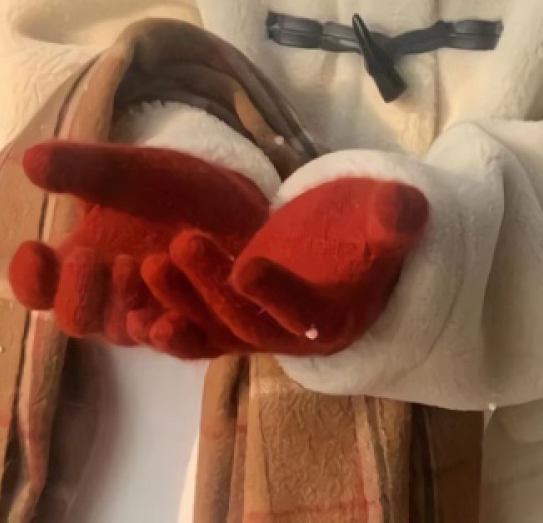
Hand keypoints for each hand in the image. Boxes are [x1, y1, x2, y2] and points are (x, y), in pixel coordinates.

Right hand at [8, 141, 270, 357]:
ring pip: (127, 331)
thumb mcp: (129, 172)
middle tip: (88, 257)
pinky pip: (184, 346)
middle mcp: (112, 303)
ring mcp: (155, 318)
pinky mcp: (203, 328)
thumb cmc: (171, 190)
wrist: (238, 201)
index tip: (34, 248)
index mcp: (82, 268)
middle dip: (78, 292)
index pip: (40, 289)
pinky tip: (168, 321)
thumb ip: (84, 168)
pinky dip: (173, 338)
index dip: (30, 277)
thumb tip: (30, 158)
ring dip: (127, 303)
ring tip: (142, 263)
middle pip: (77, 319)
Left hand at [173, 177, 428, 356]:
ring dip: (180, 304)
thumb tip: (407, 205)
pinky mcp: (236, 323)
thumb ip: (395, 217)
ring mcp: (261, 333)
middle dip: (212, 290)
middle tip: (180, 245)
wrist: (352, 245)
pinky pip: (201, 335)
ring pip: (216, 330)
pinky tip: (135, 312)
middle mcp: (295, 338)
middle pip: (250, 324)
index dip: (278, 295)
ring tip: (148, 266)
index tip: (246, 267)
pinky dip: (171, 328)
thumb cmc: (372, 231)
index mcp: (337, 318)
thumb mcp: (388, 220)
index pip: (307, 314)